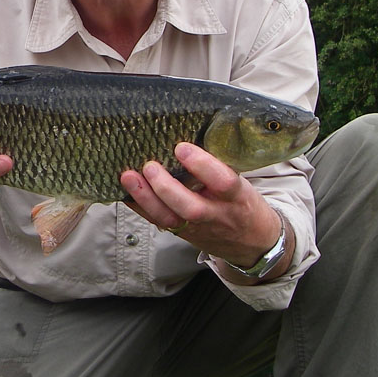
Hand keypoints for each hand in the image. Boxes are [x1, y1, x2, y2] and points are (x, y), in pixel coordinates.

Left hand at [120, 142, 286, 280]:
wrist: (253, 242)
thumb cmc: (243, 203)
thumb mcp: (243, 182)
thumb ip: (219, 165)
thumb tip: (189, 134)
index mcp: (237, 197)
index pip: (223, 182)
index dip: (202, 165)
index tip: (182, 147)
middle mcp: (217, 215)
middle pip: (191, 208)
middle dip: (166, 188)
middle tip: (150, 166)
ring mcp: (198, 228)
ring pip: (169, 219)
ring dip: (145, 198)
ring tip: (129, 177)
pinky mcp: (183, 234)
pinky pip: (158, 222)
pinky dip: (139, 205)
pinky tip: (125, 190)